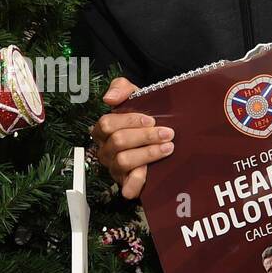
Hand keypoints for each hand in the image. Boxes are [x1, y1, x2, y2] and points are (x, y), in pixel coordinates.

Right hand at [90, 77, 174, 199]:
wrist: (159, 132)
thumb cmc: (144, 115)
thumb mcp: (135, 95)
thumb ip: (121, 88)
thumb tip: (109, 98)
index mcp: (103, 130)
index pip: (107, 124)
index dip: (129, 121)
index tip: (151, 119)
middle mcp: (105, 149)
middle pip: (117, 142)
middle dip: (145, 137)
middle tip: (167, 133)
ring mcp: (114, 167)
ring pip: (124, 161)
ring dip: (148, 153)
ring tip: (168, 147)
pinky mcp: (126, 181)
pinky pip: (126, 185)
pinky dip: (135, 183)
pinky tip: (147, 177)